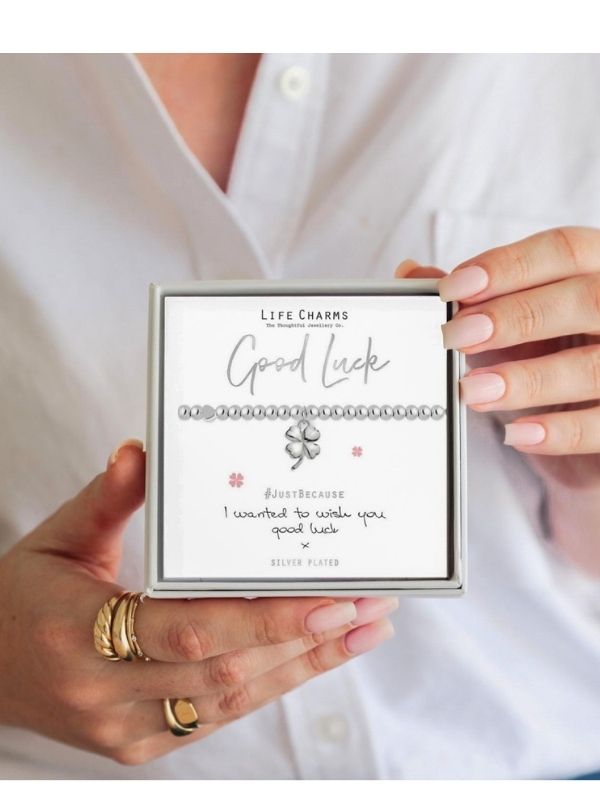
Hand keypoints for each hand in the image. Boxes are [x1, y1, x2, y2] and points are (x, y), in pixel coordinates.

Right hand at [0, 440, 396, 765]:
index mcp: (80, 633)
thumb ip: (107, 497)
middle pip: (223, 672)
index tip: (327, 598)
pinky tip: (317, 656)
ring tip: (363, 629)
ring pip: (232, 700)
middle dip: (303, 640)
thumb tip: (141, 450)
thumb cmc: (23, 596)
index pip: (188, 629)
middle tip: (366, 605)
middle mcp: (105, 693)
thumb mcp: (59, 538)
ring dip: (305, 666)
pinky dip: (274, 684)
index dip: (263, 619)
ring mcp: (126, 728)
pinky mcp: (143, 743)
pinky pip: (219, 715)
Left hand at [396, 227, 599, 574]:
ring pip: (594, 365)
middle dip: (514, 317)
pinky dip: (558, 431)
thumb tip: (411, 273)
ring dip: (527, 378)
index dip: (507, 266)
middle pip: (583, 300)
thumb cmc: (553, 352)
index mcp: (599, 268)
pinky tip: (515, 434)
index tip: (453, 289)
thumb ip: (471, 296)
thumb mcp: (515, 318)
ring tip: (473, 390)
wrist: (589, 420)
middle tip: (456, 337)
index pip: (564, 250)